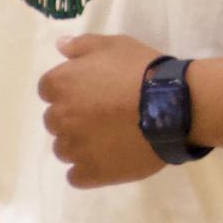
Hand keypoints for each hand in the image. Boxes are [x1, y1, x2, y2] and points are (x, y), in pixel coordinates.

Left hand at [39, 33, 162, 186]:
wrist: (173, 106)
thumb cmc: (142, 71)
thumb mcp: (115, 45)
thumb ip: (82, 45)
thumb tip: (59, 46)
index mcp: (60, 85)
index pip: (49, 90)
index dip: (70, 90)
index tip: (92, 91)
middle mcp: (59, 118)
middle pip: (55, 121)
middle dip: (73, 117)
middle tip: (103, 115)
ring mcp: (74, 149)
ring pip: (64, 149)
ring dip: (79, 145)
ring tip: (109, 140)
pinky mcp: (90, 173)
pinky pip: (76, 176)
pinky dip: (87, 170)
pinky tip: (108, 160)